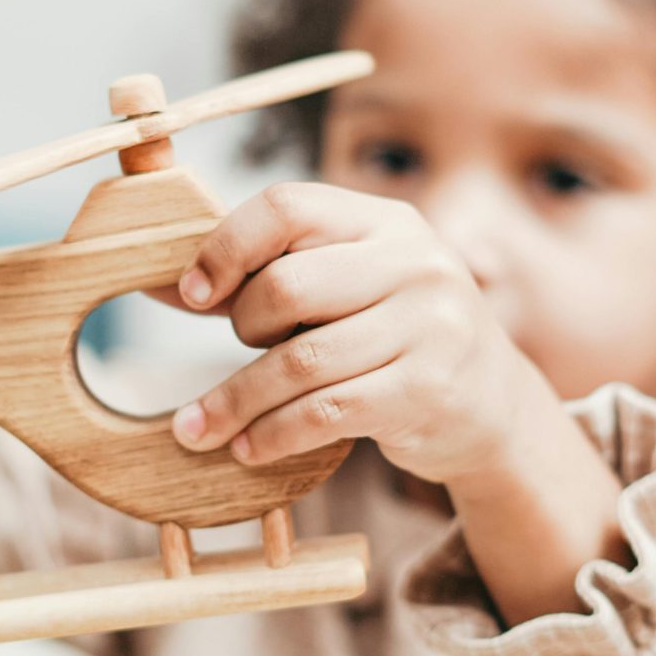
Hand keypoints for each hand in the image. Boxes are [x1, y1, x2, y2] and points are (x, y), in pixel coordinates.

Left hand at [168, 183, 536, 486]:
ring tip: (199, 430)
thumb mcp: (348, 290)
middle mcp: (416, 264)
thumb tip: (160, 282)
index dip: (226, 247)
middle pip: (286, 286)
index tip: (194, 294)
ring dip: (235, 402)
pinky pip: (326, 413)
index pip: (287, 207)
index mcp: (386, 222)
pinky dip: (273, 435)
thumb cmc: (396, 339)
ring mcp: (429, 327)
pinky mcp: (428, 391)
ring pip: (299, 362)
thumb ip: (266, 279)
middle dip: (242, 328)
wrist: (495, 407)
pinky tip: (248, 448)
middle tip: (236, 354)